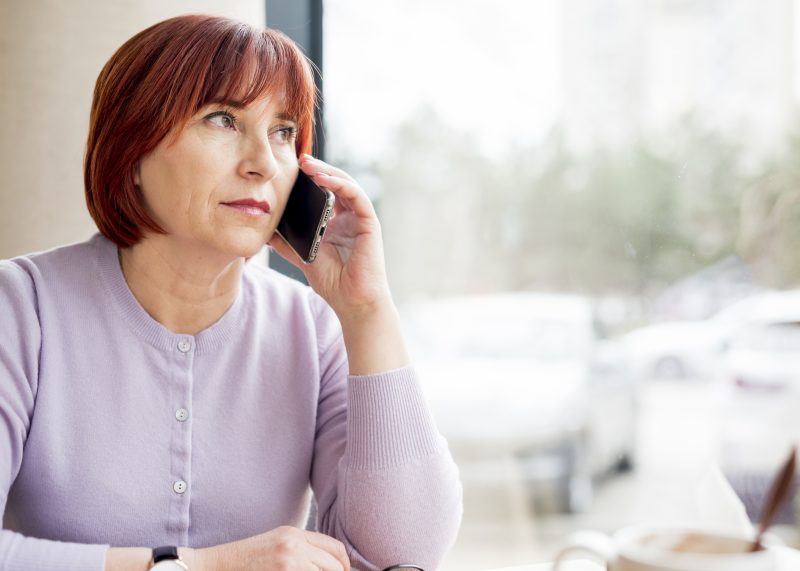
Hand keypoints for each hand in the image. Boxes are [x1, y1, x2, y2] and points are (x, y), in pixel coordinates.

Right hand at [197, 526, 349, 570]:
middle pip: (334, 567)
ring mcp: (288, 563)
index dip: (344, 565)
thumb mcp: (276, 545)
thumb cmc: (245, 561)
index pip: (335, 549)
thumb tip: (331, 564)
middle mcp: (294, 545)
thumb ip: (302, 550)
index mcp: (295, 534)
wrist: (214, 567)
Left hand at [268, 155, 391, 316]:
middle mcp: (350, 218)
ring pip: (347, 185)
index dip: (311, 179)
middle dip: (319, 169)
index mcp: (337, 223)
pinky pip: (356, 196)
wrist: (352, 301)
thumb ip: (287, 244)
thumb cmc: (333, 283)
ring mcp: (361, 219)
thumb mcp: (303, 258)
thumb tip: (265, 232)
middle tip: (300, 159)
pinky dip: (340, 184)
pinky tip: (323, 179)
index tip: (293, 170)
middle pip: (336, 184)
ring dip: (328, 172)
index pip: (325, 193)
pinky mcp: (370, 223)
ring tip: (309, 165)